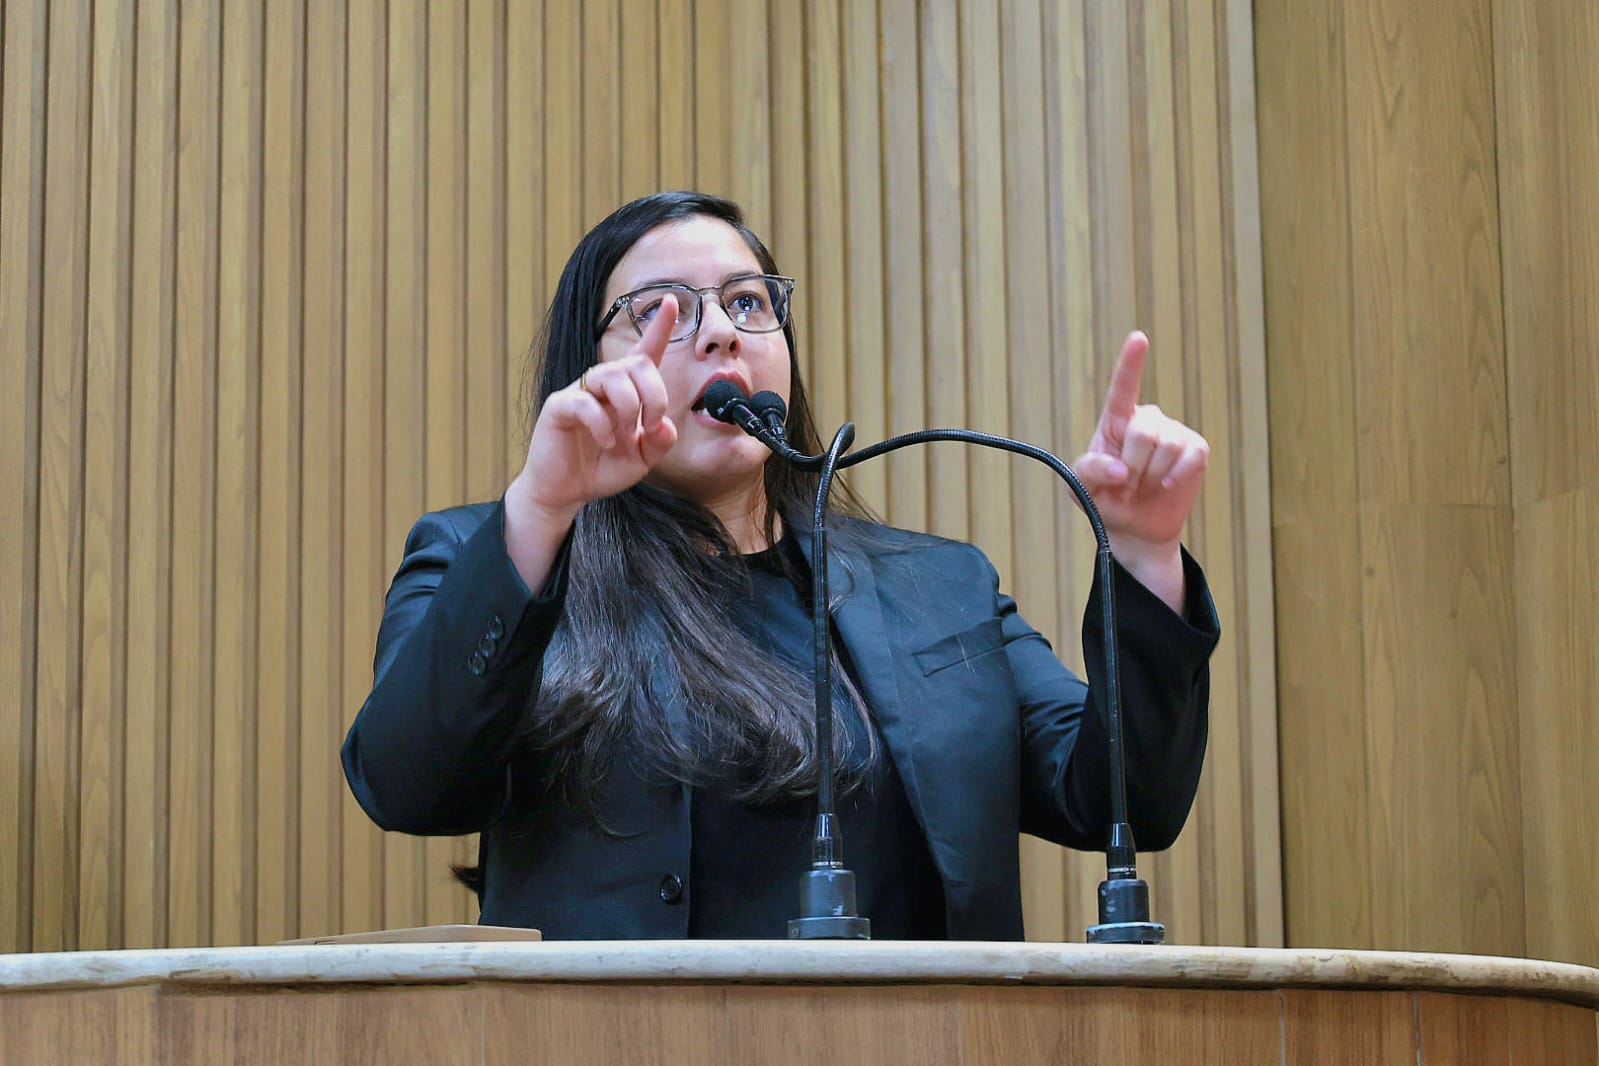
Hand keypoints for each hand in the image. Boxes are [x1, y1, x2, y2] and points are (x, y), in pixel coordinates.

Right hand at [501, 296, 680, 586]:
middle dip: (655, 394)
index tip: (672, 301)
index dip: (660, 327)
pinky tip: (605, 441)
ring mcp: (580, 392)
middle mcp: (603, 384)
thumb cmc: (601, 468)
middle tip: (651, 426)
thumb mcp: (640, 459)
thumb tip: (665, 425)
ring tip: (626, 435)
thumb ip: (659, 442)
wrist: (565, 491)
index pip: (645, 352)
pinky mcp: (559, 406)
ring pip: (612, 376)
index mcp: (626, 392)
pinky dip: (602, 424)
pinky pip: (585, 402)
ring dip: (630, 408)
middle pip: (636, 364)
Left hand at [1073, 331, 1207, 607]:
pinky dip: (1176, 476)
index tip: (1138, 338)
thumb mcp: (1082, 488)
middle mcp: (1146, 420)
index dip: (1131, 362)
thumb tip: (1121, 469)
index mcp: (1115, 422)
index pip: (1123, 388)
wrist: (1135, 527)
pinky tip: (1165, 486)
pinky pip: (1191, 456)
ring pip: (1167, 446)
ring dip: (1152, 474)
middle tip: (1127, 482)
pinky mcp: (1195, 449)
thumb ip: (1090, 471)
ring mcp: (1173, 432)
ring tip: (1144, 485)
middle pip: (1144, 431)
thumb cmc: (1105, 499)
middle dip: (1134, 463)